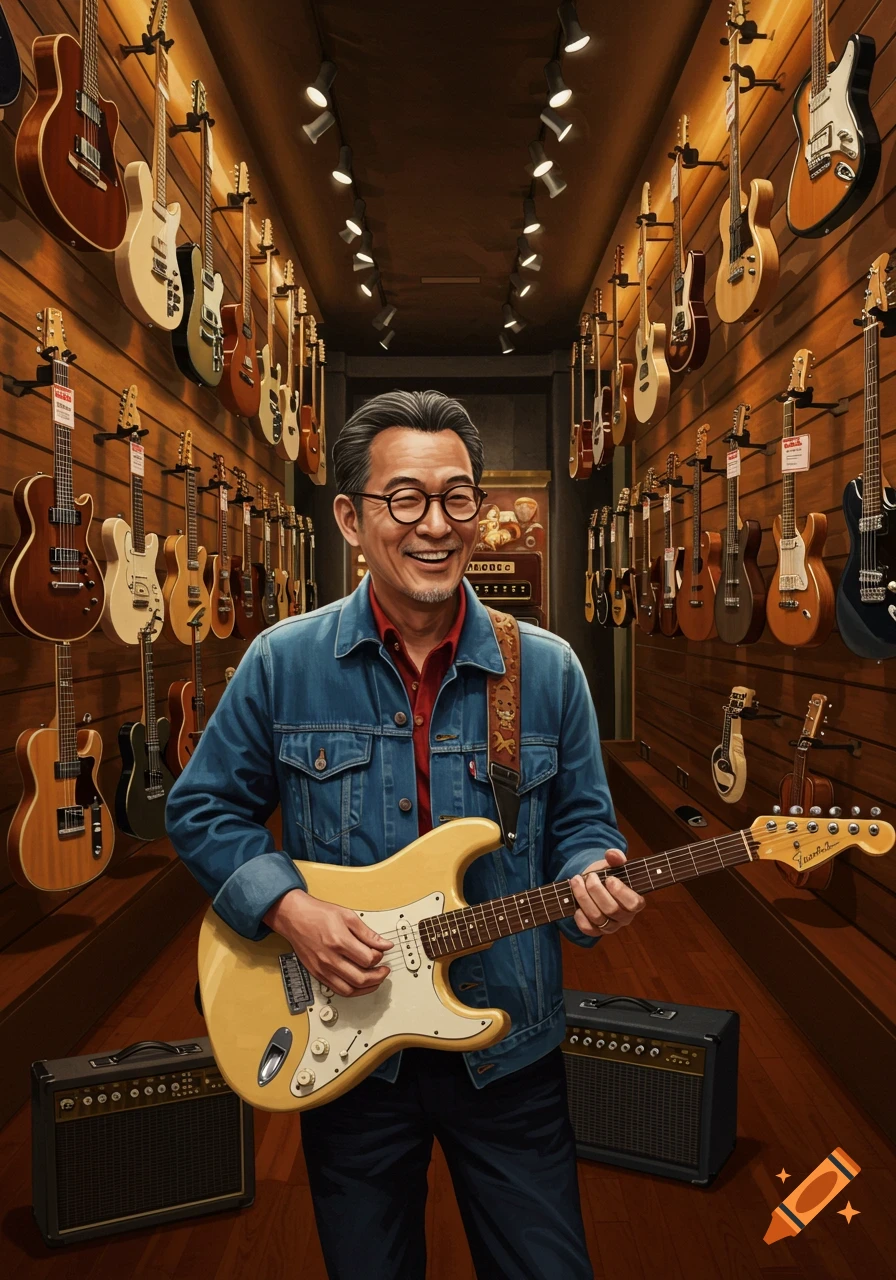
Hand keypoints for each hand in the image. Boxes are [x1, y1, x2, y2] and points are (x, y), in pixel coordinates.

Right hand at [263, 890, 393, 997]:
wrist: (295, 917)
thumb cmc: (318, 914)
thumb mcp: (348, 916)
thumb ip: (368, 933)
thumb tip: (385, 944)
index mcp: (339, 941)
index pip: (368, 959)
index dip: (379, 957)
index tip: (381, 952)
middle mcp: (330, 958)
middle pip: (361, 978)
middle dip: (378, 977)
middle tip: (384, 971)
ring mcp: (322, 969)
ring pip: (350, 989)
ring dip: (367, 988)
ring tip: (375, 980)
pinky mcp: (317, 974)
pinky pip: (337, 990)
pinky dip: (352, 991)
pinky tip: (359, 984)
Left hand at [570, 849, 644, 937]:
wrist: (595, 885)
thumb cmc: (608, 876)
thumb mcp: (613, 865)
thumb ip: (616, 857)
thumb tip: (612, 854)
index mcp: (635, 902)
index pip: (634, 903)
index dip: (620, 891)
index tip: (609, 879)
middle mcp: (625, 917)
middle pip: (611, 909)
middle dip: (596, 890)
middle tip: (590, 877)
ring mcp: (611, 926)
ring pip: (597, 917)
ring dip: (583, 897)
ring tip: (576, 881)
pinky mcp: (596, 931)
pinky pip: (588, 929)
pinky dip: (580, 916)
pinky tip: (576, 905)